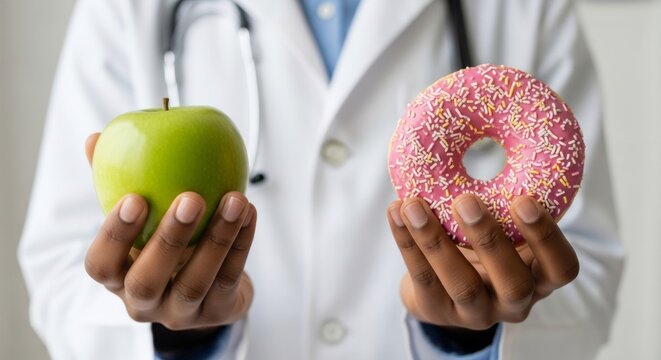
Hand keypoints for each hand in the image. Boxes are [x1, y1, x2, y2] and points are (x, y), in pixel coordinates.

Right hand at [84, 133, 254, 329]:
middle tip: (191, 198)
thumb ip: (116, 182)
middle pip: (147, 281)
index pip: (101, 265)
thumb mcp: (140, 221)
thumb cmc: (164, 247)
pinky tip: (249, 212)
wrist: (207, 291)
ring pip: (196, 282)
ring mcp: (181, 313)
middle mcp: (143, 302)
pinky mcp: (217, 313)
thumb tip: (96, 140)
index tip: (134, 197)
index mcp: (118, 278)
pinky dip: (241, 244)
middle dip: (169, 238)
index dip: (114, 235)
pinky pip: (230, 278)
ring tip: (235, 200)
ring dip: (218, 238)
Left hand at [387, 194, 578, 329]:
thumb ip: (507, 199)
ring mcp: (476, 313)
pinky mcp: (437, 313)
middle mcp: (514, 302)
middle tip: (466, 201)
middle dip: (489, 240)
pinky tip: (396, 211)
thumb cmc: (482, 247)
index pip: (562, 268)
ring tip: (413, 204)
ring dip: (435, 242)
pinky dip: (406, 242)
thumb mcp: (505, 229)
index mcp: (539, 277)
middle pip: (514, 284)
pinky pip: (422, 279)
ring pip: (460, 285)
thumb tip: (499, 124)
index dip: (547, 238)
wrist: (442, 289)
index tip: (524, 199)